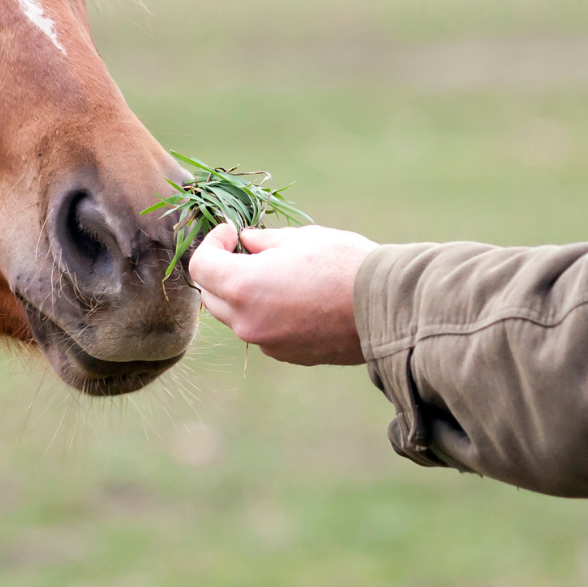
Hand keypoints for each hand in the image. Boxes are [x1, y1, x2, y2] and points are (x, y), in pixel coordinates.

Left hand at [187, 223, 378, 365]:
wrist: (386, 309)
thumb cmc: (344, 265)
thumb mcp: (301, 239)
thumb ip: (264, 240)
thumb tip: (246, 241)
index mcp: (243, 286)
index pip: (201, 266)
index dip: (211, 242)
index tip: (232, 231)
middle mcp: (246, 321)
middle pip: (212, 294)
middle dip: (222, 269)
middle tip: (245, 248)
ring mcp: (266, 342)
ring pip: (236, 315)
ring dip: (243, 293)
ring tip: (273, 272)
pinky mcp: (287, 355)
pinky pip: (261, 330)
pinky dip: (264, 312)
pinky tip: (293, 296)